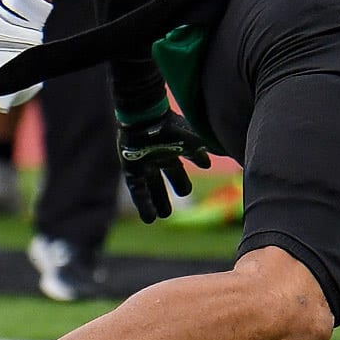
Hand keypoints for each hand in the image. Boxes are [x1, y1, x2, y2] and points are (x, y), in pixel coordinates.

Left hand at [114, 95, 213, 222]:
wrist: (146, 120)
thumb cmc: (170, 129)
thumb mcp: (191, 142)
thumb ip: (199, 154)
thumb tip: (207, 165)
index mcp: (171, 151)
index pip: (177, 172)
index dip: (181, 183)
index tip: (185, 193)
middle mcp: (156, 159)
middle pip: (162, 181)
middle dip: (165, 196)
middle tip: (167, 214)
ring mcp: (143, 164)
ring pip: (150, 188)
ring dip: (156, 202)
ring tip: (161, 217)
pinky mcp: (131, 170)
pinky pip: (138, 191)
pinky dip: (144, 205)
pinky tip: (149, 218)